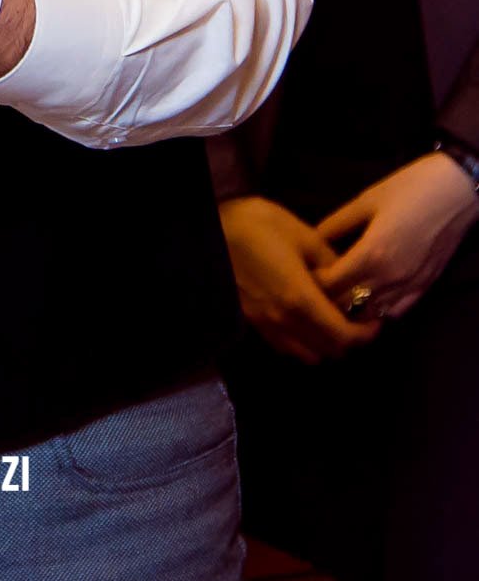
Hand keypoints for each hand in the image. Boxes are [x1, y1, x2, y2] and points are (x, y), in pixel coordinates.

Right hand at [218, 194, 382, 362]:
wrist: (204, 231)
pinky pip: (287, 347)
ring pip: (308, 355)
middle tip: (356, 316)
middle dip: (349, 339)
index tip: (375, 318)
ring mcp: (266, 326)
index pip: (345, 336)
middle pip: (330, 351)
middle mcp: (285, 322)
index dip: (366, 333)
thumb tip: (348, 278)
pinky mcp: (251, 323)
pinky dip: (303, 341)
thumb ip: (329, 260)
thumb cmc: (254, 225)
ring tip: (329, 318)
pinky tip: (302, 316)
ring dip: (325, 343)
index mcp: (301, 300)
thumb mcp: (300, 232)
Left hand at [313, 153, 478, 320]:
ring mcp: (410, 287)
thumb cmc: (409, 188)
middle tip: (316, 284)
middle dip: (329, 299)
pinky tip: (368, 297)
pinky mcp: (425, 288)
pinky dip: (378, 310)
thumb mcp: (365, 200)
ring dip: (353, 308)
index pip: (331, 286)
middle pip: (348, 306)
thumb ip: (337, 223)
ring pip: (371, 315)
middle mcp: (390, 279)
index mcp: (371, 255)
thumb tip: (313, 239)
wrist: (456, 190)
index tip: (303, 272)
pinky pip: (396, 312)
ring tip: (340, 293)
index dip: (313, 282)